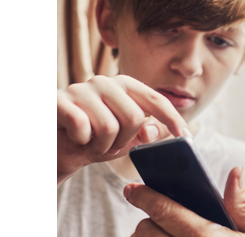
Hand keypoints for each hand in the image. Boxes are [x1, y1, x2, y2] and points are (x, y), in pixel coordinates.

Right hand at [57, 74, 189, 183]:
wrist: (58, 145)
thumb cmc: (97, 139)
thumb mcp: (128, 139)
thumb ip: (148, 134)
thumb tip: (152, 131)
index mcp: (126, 86)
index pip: (157, 100)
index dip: (174, 120)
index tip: (187, 138)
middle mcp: (105, 81)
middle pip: (135, 118)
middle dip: (125, 142)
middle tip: (111, 145)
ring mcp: (81, 88)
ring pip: (109, 127)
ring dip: (103, 146)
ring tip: (93, 143)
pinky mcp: (59, 100)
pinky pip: (82, 126)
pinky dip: (82, 141)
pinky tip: (77, 138)